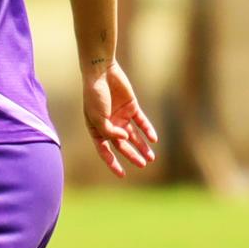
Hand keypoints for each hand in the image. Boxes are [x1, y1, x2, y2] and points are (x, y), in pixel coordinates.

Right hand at [82, 62, 158, 178]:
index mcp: (96, 129)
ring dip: (142, 146)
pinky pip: (141, 122)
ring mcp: (121, 116)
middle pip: (122, 145)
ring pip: (134, 136)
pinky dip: (147, 130)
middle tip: (143, 164)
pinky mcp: (131, 107)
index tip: (122, 175)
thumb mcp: (97, 117)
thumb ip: (110, 131)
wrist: (101, 72)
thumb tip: (125, 139)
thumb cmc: (95, 95)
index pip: (105, 151)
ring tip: (151, 157)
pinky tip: (153, 139)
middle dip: (132, 155)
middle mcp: (109, 125)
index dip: (112, 163)